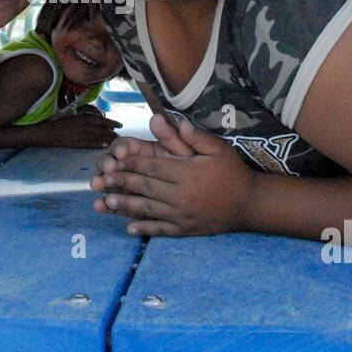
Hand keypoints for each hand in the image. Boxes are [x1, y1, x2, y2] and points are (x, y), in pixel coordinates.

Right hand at [49, 109, 122, 147]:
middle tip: (121, 136)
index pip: (102, 120)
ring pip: (99, 137)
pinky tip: (105, 146)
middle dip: (113, 132)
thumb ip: (87, 118)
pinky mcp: (78, 143)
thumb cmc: (62, 123)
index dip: (112, 122)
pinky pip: (91, 144)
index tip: (120, 125)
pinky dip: (99, 144)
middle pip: (103, 129)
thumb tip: (98, 119)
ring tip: (116, 141)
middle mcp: (85, 126)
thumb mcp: (75, 116)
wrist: (50, 131)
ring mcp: (82, 135)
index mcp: (85, 118)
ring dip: (109, 139)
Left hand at [90, 113, 254, 236]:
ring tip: (105, 203)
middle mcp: (182, 195)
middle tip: (100, 181)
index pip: (152, 167)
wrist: (250, 204)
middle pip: (145, 187)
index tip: (113, 161)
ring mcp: (184, 214)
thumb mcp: (219, 149)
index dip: (130, 164)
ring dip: (125, 206)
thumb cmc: (233, 172)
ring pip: (149, 209)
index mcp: (187, 173)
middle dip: (121, 183)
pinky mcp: (187, 229)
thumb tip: (178, 121)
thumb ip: (196, 137)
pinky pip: (162, 230)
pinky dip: (145, 229)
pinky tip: (129, 229)